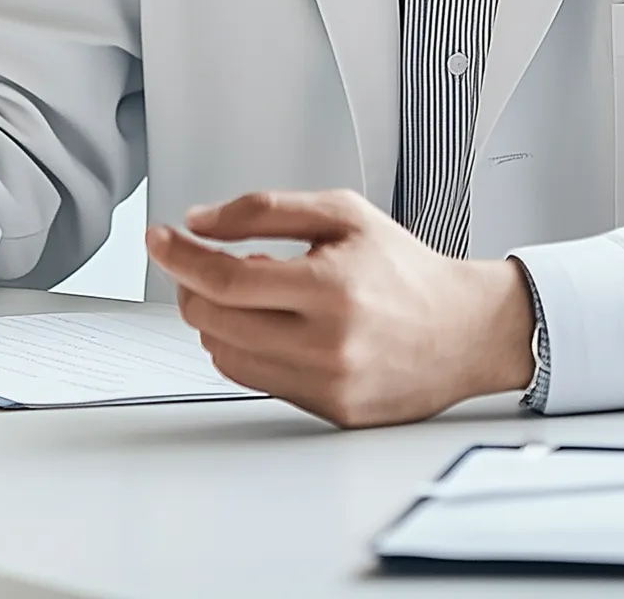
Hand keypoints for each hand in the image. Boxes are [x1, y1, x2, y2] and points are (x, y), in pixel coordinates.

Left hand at [146, 189, 534, 427]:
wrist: (465, 330)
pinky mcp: (330, 412)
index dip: (178, 256)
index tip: (157, 239)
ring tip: (245, 292)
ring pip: (226, 353)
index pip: (225, 279)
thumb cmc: (405, 268)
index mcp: (331, 288)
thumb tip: (199, 223)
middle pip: (214, 320)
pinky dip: (243, 347)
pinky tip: (267, 323)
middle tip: (199, 262)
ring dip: (214, 318)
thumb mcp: (341, 214)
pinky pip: (255, 380)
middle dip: (192, 284)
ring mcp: (327, 385)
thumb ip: (265, 212)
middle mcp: (327, 344)